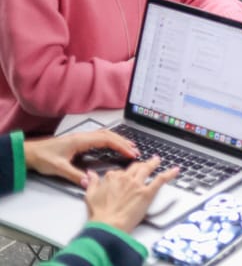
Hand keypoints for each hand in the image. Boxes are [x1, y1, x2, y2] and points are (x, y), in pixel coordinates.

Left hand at [23, 130, 139, 185]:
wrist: (29, 152)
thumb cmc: (42, 157)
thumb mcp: (59, 168)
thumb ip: (75, 175)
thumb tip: (88, 182)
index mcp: (81, 140)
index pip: (107, 140)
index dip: (121, 146)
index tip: (131, 153)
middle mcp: (83, 137)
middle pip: (109, 135)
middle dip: (124, 143)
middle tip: (135, 151)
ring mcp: (81, 138)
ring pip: (105, 135)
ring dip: (118, 140)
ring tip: (129, 147)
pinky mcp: (79, 141)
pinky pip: (100, 138)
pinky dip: (110, 141)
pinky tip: (113, 146)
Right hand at [84, 157, 176, 232]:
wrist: (108, 225)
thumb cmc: (99, 214)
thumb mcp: (90, 195)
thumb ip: (91, 182)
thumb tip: (90, 174)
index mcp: (112, 178)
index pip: (120, 171)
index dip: (124, 173)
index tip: (127, 174)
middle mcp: (125, 178)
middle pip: (136, 167)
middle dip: (141, 165)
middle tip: (145, 164)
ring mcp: (137, 184)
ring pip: (147, 169)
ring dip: (154, 163)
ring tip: (157, 160)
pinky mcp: (147, 192)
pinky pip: (160, 179)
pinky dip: (169, 174)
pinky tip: (175, 170)